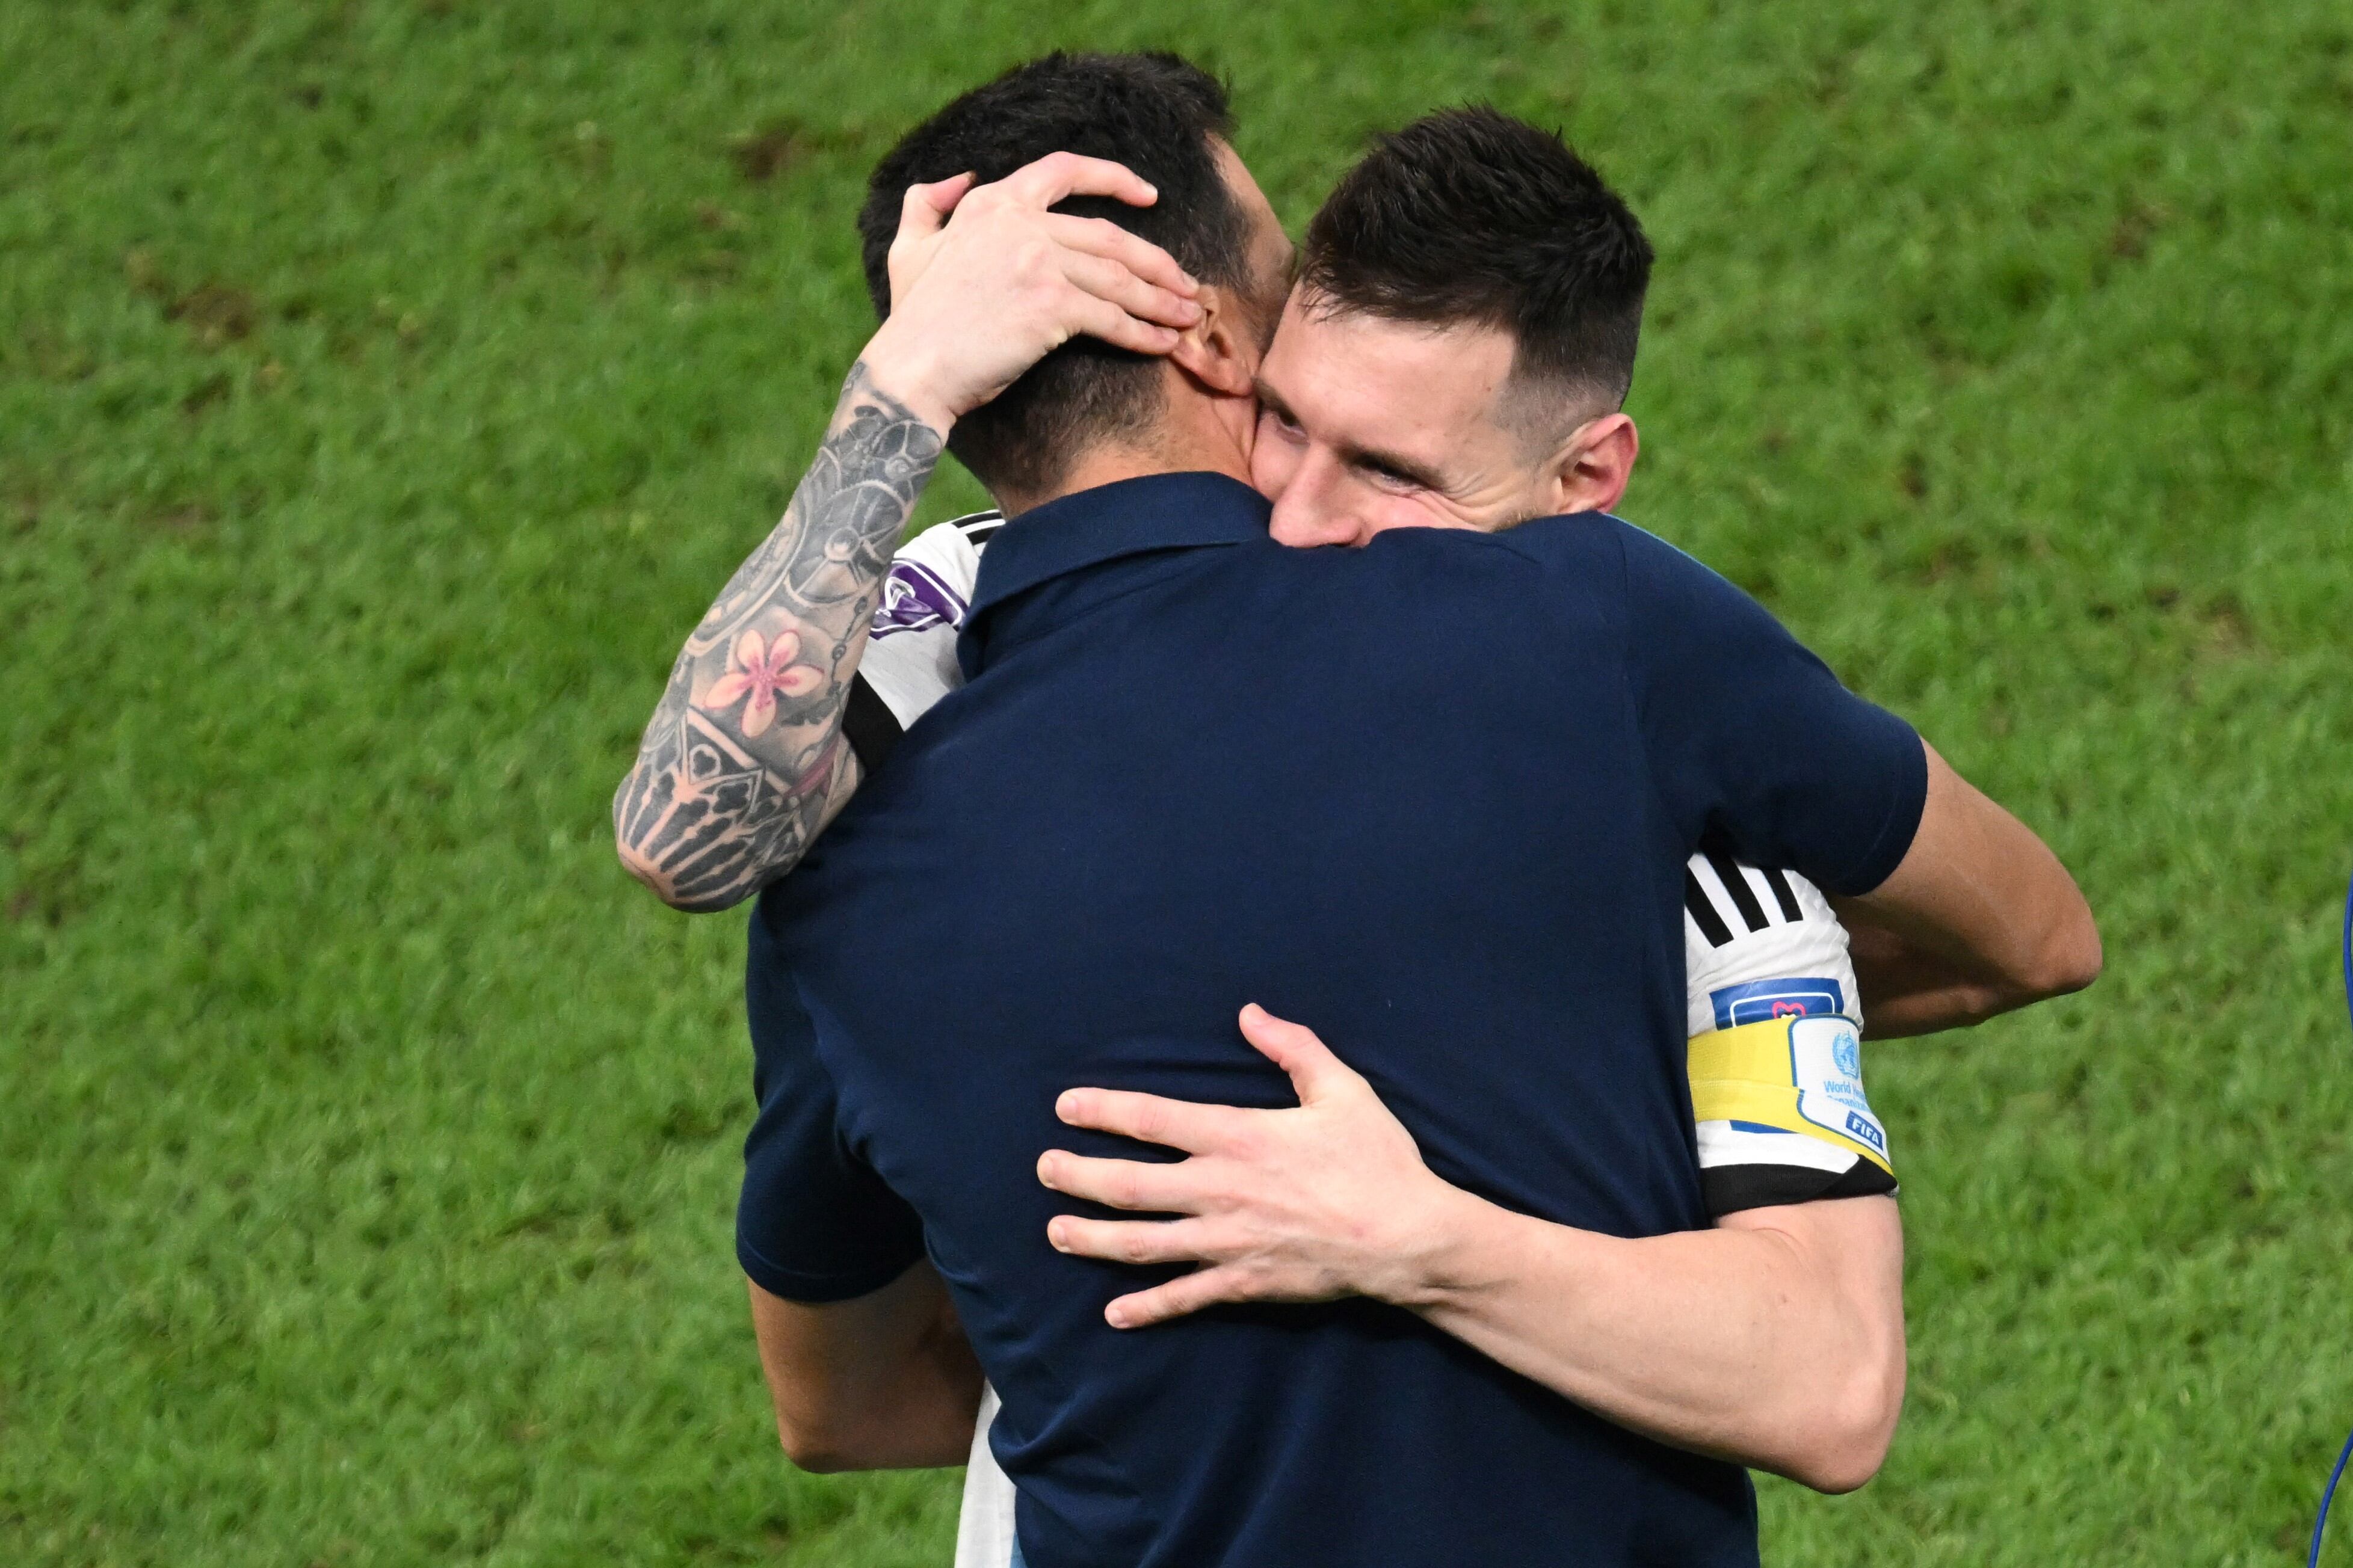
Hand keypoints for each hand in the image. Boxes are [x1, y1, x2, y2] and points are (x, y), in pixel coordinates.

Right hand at [860, 152, 1204, 429]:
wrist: (912, 370)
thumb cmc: (913, 320)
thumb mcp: (908, 248)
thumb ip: (927, 204)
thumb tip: (957, 177)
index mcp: (992, 203)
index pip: (1065, 170)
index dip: (1115, 178)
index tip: (1149, 196)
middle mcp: (1019, 222)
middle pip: (1110, 235)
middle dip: (1157, 262)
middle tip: (1186, 283)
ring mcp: (1038, 261)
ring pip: (1120, 278)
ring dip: (1162, 299)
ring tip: (1189, 315)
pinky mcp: (1051, 306)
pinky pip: (1113, 318)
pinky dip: (1144, 333)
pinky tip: (1164, 343)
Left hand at [1038, 1004, 1466, 1328]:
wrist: (1408, 1238)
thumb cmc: (1378, 1160)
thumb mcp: (1342, 1090)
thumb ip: (1293, 1048)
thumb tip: (1250, 1014)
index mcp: (1238, 1137)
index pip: (1152, 1120)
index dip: (1103, 1111)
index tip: (1066, 1107)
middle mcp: (1220, 1190)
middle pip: (1129, 1185)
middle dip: (1078, 1176)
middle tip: (1045, 1169)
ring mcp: (1227, 1242)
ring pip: (1142, 1242)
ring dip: (1092, 1239)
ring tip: (1055, 1231)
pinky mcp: (1243, 1284)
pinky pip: (1184, 1298)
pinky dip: (1147, 1307)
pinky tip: (1115, 1314)